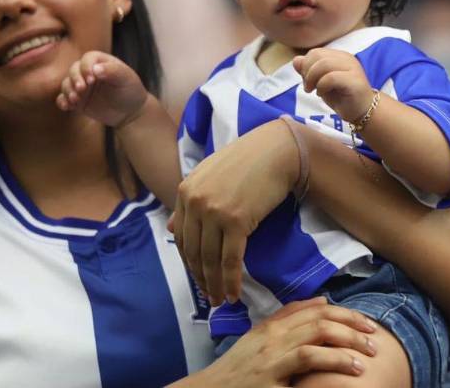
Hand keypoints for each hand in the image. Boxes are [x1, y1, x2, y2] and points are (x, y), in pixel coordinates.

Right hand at [56, 51, 150, 127]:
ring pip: (67, 84)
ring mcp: (82, 86)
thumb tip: (96, 69)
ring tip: (75, 100)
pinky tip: (66, 107)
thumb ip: (113, 71)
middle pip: (73, 70)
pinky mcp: (78, 100)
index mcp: (100, 62)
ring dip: (68, 91)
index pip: (87, 59)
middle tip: (81, 89)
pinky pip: (64, 98)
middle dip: (74, 79)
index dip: (86, 68)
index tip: (91, 80)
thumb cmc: (131, 90)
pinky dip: (63, 101)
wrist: (130, 112)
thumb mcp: (126, 79)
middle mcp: (88, 72)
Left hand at [171, 119, 299, 303]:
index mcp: (185, 191)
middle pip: (193, 252)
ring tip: (220, 300)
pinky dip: (231, 280)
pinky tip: (234, 294)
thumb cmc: (248, 160)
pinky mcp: (236, 221)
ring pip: (210, 260)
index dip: (189, 263)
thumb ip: (190, 201)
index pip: (182, 237)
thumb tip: (171, 229)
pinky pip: (230, 259)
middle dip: (200, 279)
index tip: (198, 278)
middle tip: (209, 296)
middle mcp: (195, 202)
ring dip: (215, 285)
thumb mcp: (210, 175)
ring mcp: (214, 212)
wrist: (278, 150)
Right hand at [190, 298, 376, 386]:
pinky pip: (307, 360)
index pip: (315, 310)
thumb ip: (287, 319)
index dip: (345, 314)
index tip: (367, 324)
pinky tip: (351, 368)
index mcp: (271, 327)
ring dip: (348, 343)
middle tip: (375, 338)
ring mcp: (271, 355)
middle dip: (352, 326)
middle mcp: (272, 336)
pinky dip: (333, 360)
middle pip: (320, 319)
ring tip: (368, 355)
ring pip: (317, 336)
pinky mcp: (272, 376)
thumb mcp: (258, 341)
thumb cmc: (236, 372)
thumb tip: (322, 301)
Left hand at [292, 48, 372, 121]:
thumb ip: (308, 70)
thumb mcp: (320, 82)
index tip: (307, 82)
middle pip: (317, 56)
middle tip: (308, 87)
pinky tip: (321, 94)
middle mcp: (346, 58)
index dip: (305, 67)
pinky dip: (321, 86)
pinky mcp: (354, 81)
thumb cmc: (341, 97)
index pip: (315, 53)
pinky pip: (331, 77)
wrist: (362, 112)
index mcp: (339, 56)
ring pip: (323, 64)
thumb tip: (296, 60)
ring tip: (313, 91)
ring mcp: (352, 68)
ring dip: (312, 79)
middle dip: (307, 72)